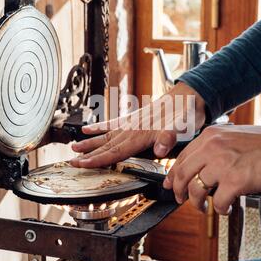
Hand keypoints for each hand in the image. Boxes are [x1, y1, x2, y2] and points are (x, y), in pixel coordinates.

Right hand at [70, 82, 206, 167]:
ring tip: (74, 146)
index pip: (115, 151)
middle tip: (71, 161)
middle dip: (88, 154)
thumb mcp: (182, 128)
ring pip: (106, 135)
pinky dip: (100, 127)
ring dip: (90, 142)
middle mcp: (133, 129)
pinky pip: (113, 124)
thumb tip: (160, 149)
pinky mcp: (134, 118)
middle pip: (106, 145)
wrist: (189, 96)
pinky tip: (89, 128)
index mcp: (141, 135)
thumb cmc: (186, 115)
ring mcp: (132, 123)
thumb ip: (169, 138)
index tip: (81, 164)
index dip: (97, 159)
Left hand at [164, 125, 260, 214]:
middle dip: (178, 191)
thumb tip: (199, 167)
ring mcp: (223, 164)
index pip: (182, 157)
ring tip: (203, 208)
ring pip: (195, 189)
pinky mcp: (235, 180)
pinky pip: (218, 201)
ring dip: (197, 203)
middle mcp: (213, 147)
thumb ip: (214, 148)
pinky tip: (226, 208)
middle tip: (180, 199)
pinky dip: (221, 209)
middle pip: (182, 174)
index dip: (173, 174)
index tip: (171, 184)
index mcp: (210, 136)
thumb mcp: (233, 137)